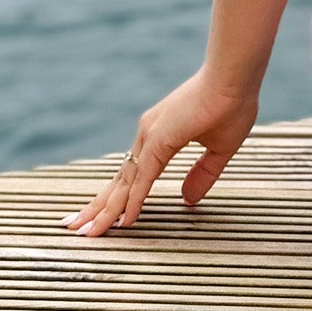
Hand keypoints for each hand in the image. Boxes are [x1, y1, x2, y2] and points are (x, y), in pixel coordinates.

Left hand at [62, 69, 258, 234]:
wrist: (235, 77)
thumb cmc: (232, 104)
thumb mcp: (219, 149)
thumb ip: (202, 175)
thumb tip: (186, 199)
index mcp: (160, 134)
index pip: (132, 173)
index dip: (118, 197)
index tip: (104, 217)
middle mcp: (148, 134)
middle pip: (119, 180)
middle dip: (97, 208)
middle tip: (76, 229)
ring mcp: (150, 136)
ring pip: (124, 183)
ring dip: (105, 211)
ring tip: (86, 233)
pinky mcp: (159, 140)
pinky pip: (143, 178)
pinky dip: (133, 201)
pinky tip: (124, 221)